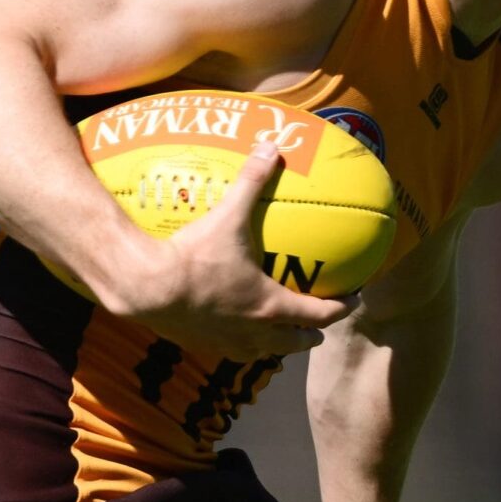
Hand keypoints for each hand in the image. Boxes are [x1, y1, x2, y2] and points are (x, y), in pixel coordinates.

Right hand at [94, 144, 354, 362]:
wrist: (147, 287)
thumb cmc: (194, 256)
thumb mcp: (227, 217)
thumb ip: (251, 182)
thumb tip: (271, 147)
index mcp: (270, 304)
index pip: (318, 314)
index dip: (341, 308)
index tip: (353, 300)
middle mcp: (254, 331)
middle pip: (294, 343)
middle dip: (310, 336)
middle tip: (317, 328)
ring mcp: (225, 342)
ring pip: (262, 353)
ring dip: (275, 346)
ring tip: (276, 336)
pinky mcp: (199, 344)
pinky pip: (228, 351)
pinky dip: (238, 344)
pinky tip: (228, 332)